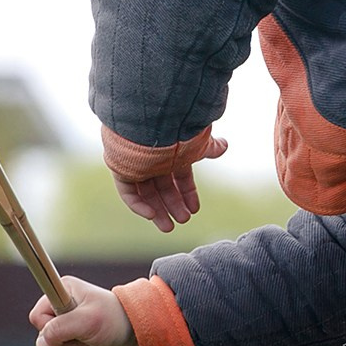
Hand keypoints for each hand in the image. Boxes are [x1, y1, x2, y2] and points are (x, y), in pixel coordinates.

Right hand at [31, 281, 138, 345]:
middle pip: (46, 340)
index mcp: (62, 293)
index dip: (50, 330)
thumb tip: (40, 344)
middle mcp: (63, 309)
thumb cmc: (116, 320)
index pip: (37, 317)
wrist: (140, 335)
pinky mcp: (78, 343)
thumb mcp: (88, 321)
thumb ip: (60, 330)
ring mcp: (70, 327)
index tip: (70, 333)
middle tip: (89, 340)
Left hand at [112, 133, 227, 231]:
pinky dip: (138, 205)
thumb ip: (209, 148)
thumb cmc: (177, 127)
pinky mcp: (120, 167)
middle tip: (183, 221)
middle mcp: (153, 158)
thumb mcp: (197, 142)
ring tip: (168, 227)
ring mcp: (136, 163)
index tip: (195, 209)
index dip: (188, 192)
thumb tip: (225, 146)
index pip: (179, 175)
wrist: (151, 117)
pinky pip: (127, 192)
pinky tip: (151, 215)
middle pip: (162, 187)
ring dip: (157, 211)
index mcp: (171, 151)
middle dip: (173, 205)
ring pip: (145, 193)